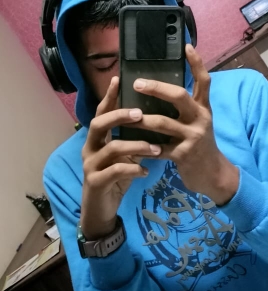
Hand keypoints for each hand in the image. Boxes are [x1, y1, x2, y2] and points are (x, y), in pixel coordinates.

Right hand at [81, 78, 155, 239]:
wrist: (100, 211)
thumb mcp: (124, 156)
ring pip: (111, 149)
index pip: (101, 113)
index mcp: (97, 139)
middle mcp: (90, 148)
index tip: (118, 79)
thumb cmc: (114, 179)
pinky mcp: (96, 183)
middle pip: (98, 125)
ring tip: (155, 148)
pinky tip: (146, 172)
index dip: (108, 97)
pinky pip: (115, 171)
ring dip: (135, 146)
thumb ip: (132, 139)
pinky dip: (133, 170)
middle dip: (119, 116)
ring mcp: (91, 166)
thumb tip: (153, 119)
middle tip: (139, 113)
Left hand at [133, 45, 238, 204]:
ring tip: (126, 116)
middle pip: (178, 96)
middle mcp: (200, 118)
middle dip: (156, 88)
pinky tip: (130, 145)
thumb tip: (159, 90)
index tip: (186, 46)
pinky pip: (157, 148)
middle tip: (136, 84)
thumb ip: (185, 108)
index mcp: (203, 108)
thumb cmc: (199, 144)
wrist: (212, 174)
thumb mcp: (197, 122)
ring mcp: (192, 137)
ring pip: (162, 122)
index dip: (196, 63)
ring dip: (141, 119)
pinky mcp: (183, 155)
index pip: (204, 81)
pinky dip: (142, 147)